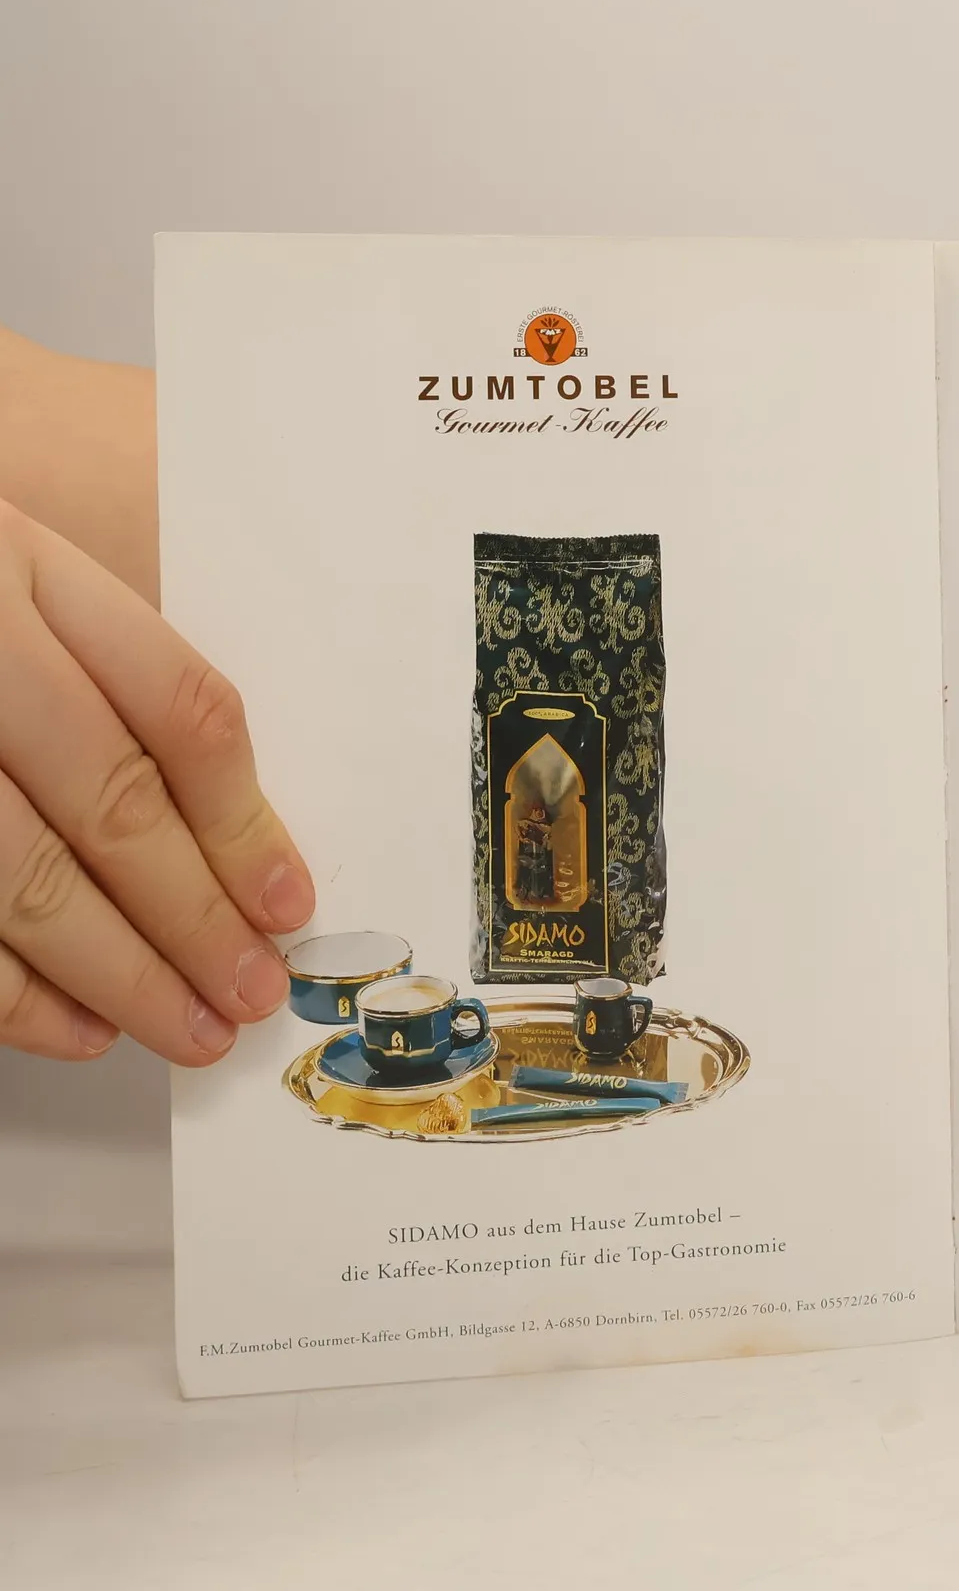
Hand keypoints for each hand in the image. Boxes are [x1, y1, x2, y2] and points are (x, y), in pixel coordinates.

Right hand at [0, 502, 313, 1062]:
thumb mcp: (21, 581)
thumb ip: (107, 677)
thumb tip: (228, 835)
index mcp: (27, 573)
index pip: (178, 709)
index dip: (246, 821)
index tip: (287, 902)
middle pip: (113, 803)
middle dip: (197, 919)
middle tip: (251, 992)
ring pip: (26, 879)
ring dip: (120, 974)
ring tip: (189, 1027)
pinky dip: (9, 993)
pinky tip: (74, 1028)